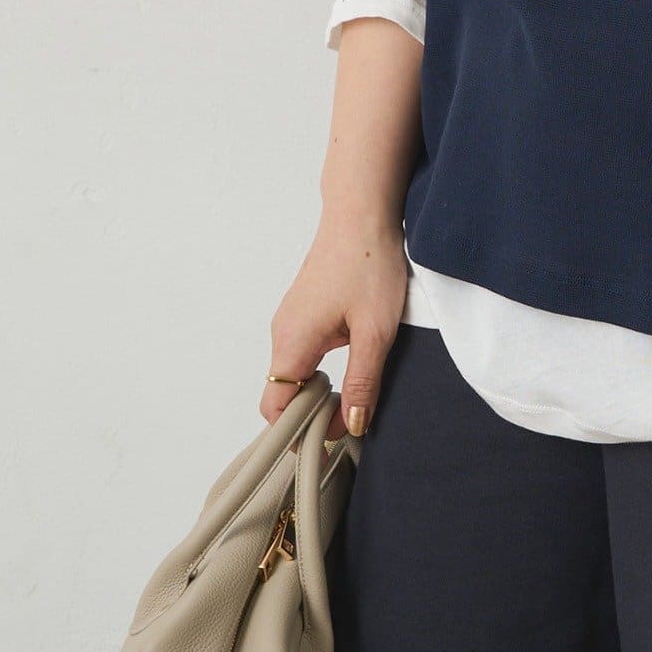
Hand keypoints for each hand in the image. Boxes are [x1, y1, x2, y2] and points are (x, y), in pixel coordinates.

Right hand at [261, 204, 408, 439]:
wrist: (363, 212)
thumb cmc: (369, 263)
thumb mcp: (376, 331)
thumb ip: (363, 381)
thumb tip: (352, 426)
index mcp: (291, 342)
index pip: (276, 408)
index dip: (299, 431)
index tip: (332, 439)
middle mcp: (282, 333)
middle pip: (282, 394)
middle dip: (310, 416)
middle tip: (351, 421)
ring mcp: (291, 319)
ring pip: (294, 373)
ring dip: (318, 391)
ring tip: (355, 396)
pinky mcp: (305, 309)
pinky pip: (303, 353)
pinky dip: (320, 369)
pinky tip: (354, 363)